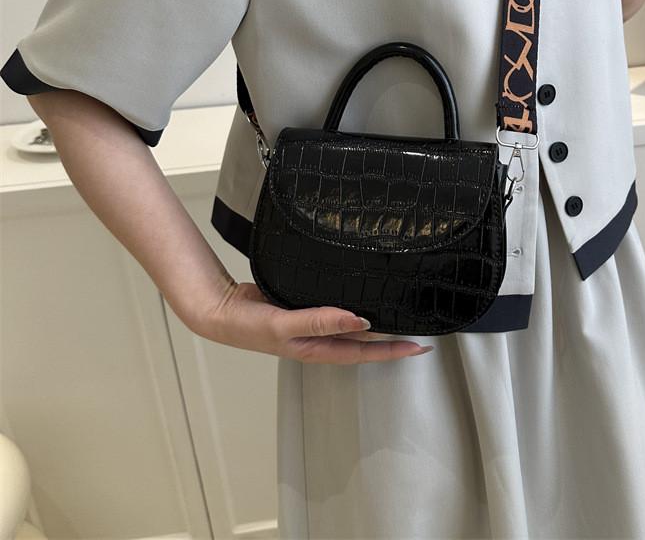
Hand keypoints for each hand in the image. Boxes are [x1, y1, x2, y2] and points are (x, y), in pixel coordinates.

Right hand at [189, 280, 433, 363]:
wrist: (220, 310)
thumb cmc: (248, 325)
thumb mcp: (284, 325)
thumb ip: (321, 322)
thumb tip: (361, 321)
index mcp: (318, 348)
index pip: (365, 351)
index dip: (393, 350)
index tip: (420, 346)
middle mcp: (320, 339)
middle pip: (364, 343)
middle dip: (393, 340)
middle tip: (421, 332)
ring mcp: (313, 325)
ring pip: (352, 327)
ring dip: (375, 324)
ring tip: (400, 315)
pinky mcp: (305, 308)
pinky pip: (336, 310)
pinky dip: (352, 307)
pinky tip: (360, 297)